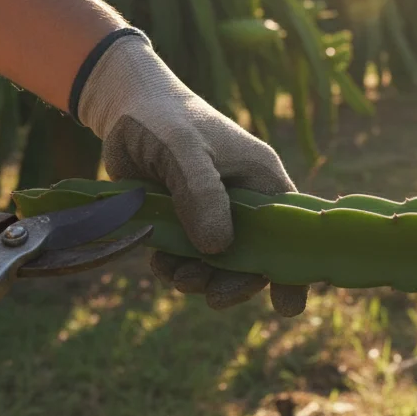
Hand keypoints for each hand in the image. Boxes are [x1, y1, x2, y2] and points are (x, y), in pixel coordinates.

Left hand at [73, 29, 308, 316]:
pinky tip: (159, 263)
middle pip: (254, 257)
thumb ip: (202, 194)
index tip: (288, 306)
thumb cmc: (164, 120)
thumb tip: (218, 249)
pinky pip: (188, 257)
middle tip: (213, 297)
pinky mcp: (183, 222)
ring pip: (218, 263)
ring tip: (177, 277)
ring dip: (201, 278)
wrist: (124, 109)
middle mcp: (243, 201)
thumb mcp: (185, 151)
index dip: (293, 270)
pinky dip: (175, 267)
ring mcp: (213, 213)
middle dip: (235, 281)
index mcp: (261, 179)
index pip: (290, 232)